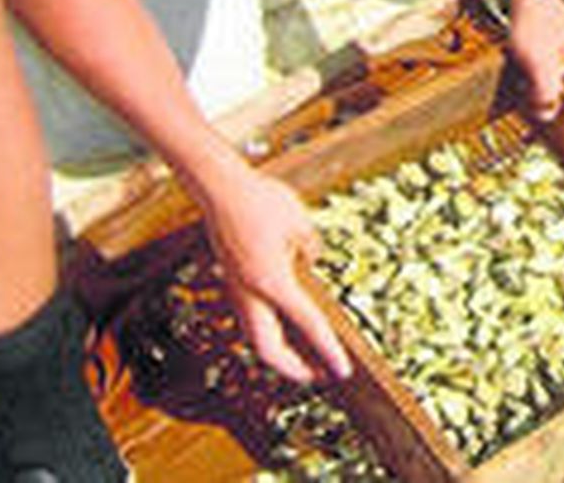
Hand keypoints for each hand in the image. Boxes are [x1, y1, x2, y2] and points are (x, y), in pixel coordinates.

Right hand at [197, 161, 351, 383]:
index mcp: (272, 282)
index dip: (328, 350)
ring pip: (255, 337)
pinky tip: (287, 325)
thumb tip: (311, 261)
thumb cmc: (262, 201)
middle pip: (268, 350)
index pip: (307, 324)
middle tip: (321, 375)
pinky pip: (252, 318)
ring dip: (279, 353)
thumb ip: (311, 248)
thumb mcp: (301, 223)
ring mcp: (237, 289)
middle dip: (293, 368)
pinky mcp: (232, 280)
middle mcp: (250, 293)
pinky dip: (270, 331)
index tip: (343, 371)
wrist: (220, 188)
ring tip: (306, 358)